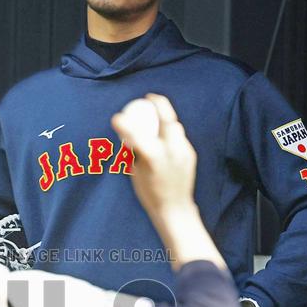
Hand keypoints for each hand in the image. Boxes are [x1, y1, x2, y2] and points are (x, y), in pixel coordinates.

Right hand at [111, 92, 196, 220]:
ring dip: (166, 120)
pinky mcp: (190, 154)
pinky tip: (166, 140)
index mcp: (152, 157)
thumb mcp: (135, 173)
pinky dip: (171, 135)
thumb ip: (135, 153)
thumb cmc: (149, 193)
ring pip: (175, 126)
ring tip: (158, 117)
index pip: (136, 134)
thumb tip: (129, 137)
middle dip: (159, 103)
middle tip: (150, 97)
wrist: (174, 208)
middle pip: (166, 118)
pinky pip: (179, 138)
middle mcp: (170, 151)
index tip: (116, 118)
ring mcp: (183, 152)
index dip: (124, 123)